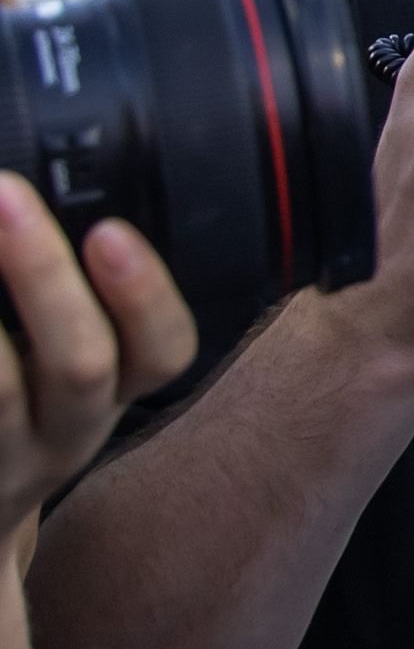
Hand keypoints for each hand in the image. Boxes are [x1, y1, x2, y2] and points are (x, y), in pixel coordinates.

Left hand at [0, 175, 196, 530]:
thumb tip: (37, 204)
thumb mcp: (67, 380)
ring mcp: (2, 454)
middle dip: (47, 276)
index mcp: (112, 396)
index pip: (163, 353)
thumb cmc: (20, 422)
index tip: (108, 230)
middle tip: (5, 194)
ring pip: (1, 391)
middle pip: (81, 366)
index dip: (145, 296)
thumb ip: (76, 313)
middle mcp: (64, 432)